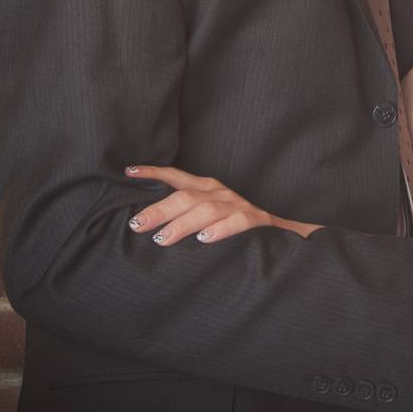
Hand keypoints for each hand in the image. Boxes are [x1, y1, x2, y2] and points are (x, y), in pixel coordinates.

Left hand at [124, 164, 289, 244]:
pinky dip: (220, 230)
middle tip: (137, 225)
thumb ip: (186, 216)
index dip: (153, 173)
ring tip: (162, 239)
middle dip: (159, 209)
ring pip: (206, 209)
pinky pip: (237, 222)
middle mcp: (220, 193)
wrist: (283, 235)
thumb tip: (148, 226)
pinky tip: (204, 239)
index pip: (176, 177)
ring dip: (182, 223)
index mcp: (207, 189)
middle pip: (185, 196)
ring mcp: (239, 205)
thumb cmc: (237, 228)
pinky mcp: (257, 221)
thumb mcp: (210, 216)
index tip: (129, 172)